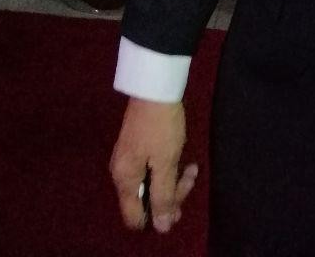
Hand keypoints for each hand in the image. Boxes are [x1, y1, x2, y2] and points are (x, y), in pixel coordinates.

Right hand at [110, 98, 197, 233]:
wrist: (154, 87)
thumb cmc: (160, 127)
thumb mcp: (165, 164)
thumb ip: (163, 196)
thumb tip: (160, 228)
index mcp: (124, 181)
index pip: (135, 217)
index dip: (156, 218)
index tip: (177, 207)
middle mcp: (121, 173)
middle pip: (145, 201)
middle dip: (170, 196)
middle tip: (190, 179)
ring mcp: (129, 159)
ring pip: (151, 184)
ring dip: (173, 181)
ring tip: (192, 169)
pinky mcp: (138, 146)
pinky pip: (152, 169)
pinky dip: (168, 169)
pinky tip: (185, 160)